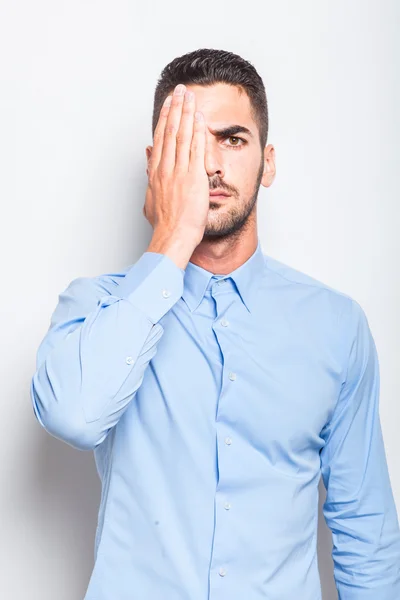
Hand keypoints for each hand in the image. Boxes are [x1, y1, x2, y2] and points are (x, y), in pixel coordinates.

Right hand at [144, 84, 208, 264]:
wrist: (173, 236)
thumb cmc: (164, 225)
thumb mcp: (150, 199)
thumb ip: (150, 178)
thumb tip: (148, 162)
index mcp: (156, 173)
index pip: (160, 139)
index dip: (165, 118)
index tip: (169, 104)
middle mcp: (165, 168)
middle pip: (170, 131)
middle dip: (176, 108)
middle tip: (180, 91)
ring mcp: (179, 172)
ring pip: (182, 136)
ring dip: (187, 113)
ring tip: (190, 96)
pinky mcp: (194, 178)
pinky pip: (196, 150)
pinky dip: (198, 132)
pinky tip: (200, 118)